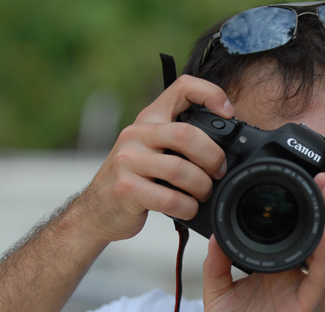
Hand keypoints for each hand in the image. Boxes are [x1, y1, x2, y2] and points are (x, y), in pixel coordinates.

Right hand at [76, 75, 234, 243]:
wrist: (96, 210)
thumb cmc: (135, 180)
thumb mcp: (153, 151)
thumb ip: (180, 143)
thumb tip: (226, 153)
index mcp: (150, 119)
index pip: (182, 87)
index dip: (211, 94)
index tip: (228, 113)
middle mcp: (137, 134)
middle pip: (187, 135)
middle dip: (212, 157)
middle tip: (218, 172)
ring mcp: (128, 160)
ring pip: (180, 170)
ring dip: (202, 187)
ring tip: (202, 195)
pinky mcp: (126, 189)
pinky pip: (170, 199)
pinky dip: (188, 208)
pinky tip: (188, 209)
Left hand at [201, 173, 324, 311]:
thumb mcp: (216, 292)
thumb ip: (217, 263)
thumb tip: (215, 233)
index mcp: (271, 271)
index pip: (286, 233)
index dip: (293, 209)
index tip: (292, 182)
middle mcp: (290, 276)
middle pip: (310, 233)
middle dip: (319, 204)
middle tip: (321, 175)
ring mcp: (300, 288)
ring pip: (321, 246)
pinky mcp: (305, 303)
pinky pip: (318, 273)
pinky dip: (324, 249)